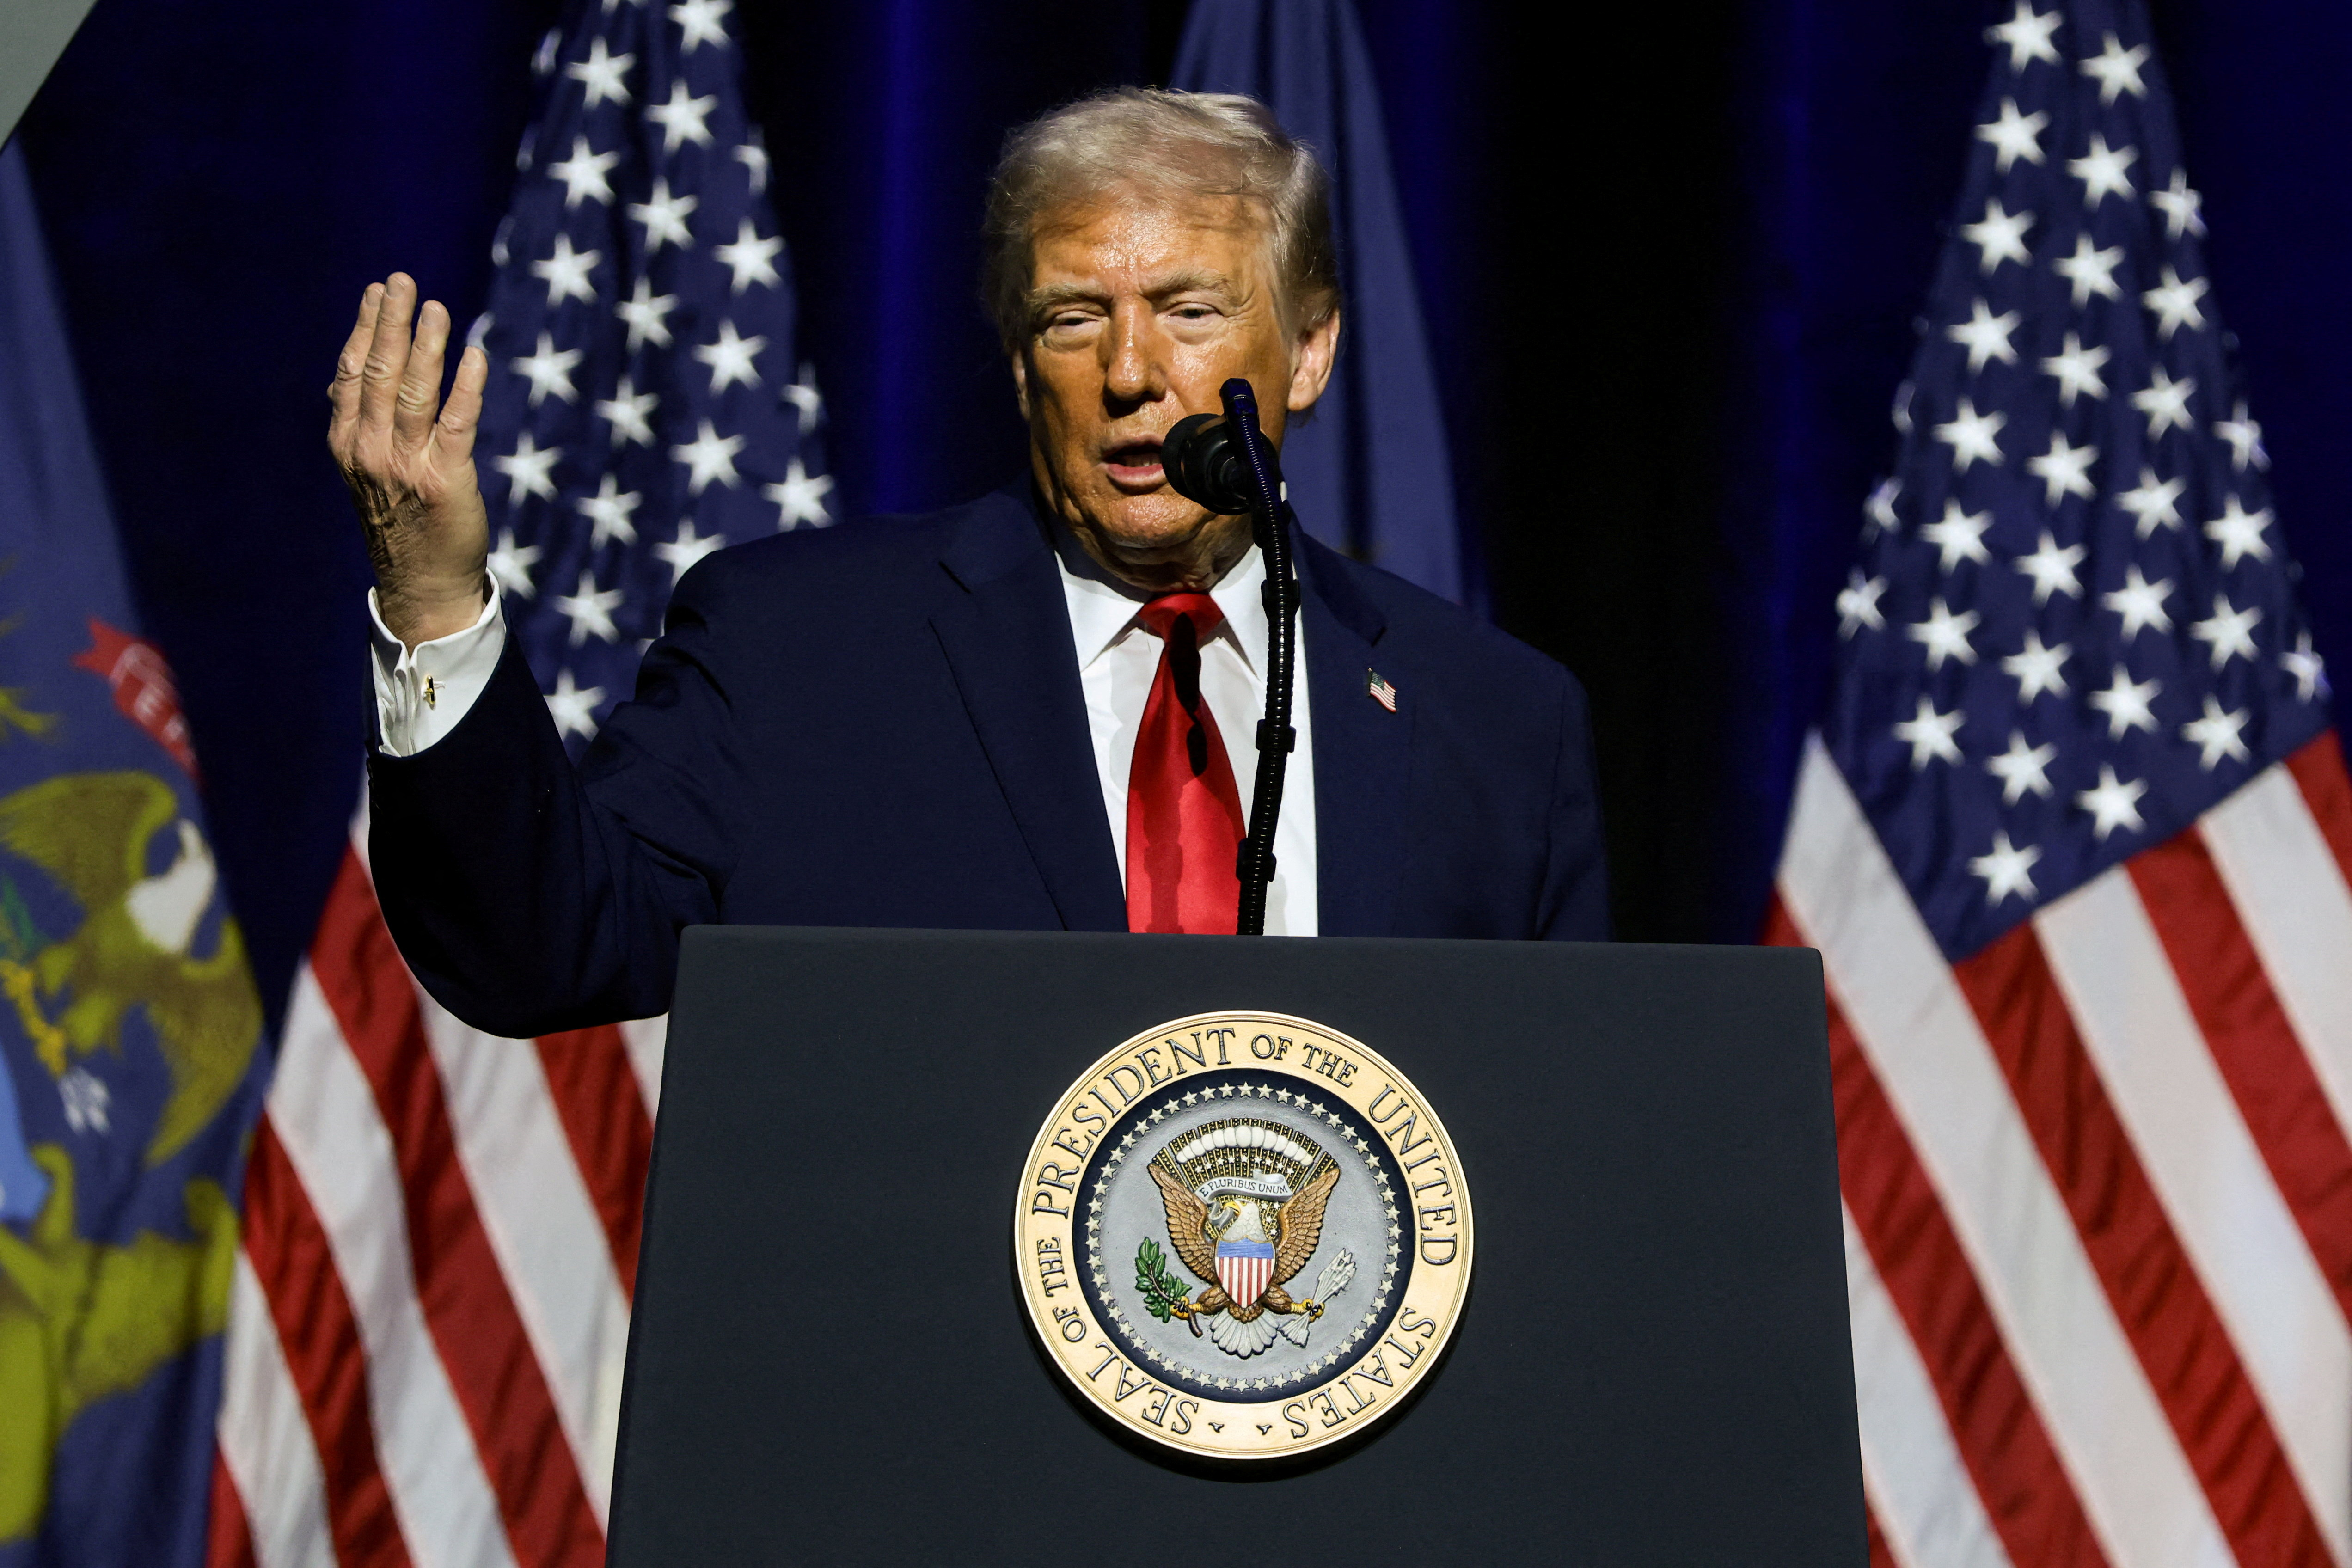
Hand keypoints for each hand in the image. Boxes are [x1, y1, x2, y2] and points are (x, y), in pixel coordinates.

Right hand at [328, 274, 493, 647]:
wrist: (421, 583)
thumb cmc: (399, 519)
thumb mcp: (365, 468)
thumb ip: (359, 422)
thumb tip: (347, 373)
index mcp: (347, 442)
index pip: (352, 373)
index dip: (366, 328)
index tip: (379, 292)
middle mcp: (370, 450)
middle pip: (379, 373)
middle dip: (392, 323)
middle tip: (404, 281)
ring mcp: (406, 466)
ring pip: (415, 393)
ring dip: (427, 346)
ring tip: (437, 308)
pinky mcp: (446, 481)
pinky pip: (457, 424)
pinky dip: (466, 388)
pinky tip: (474, 356)